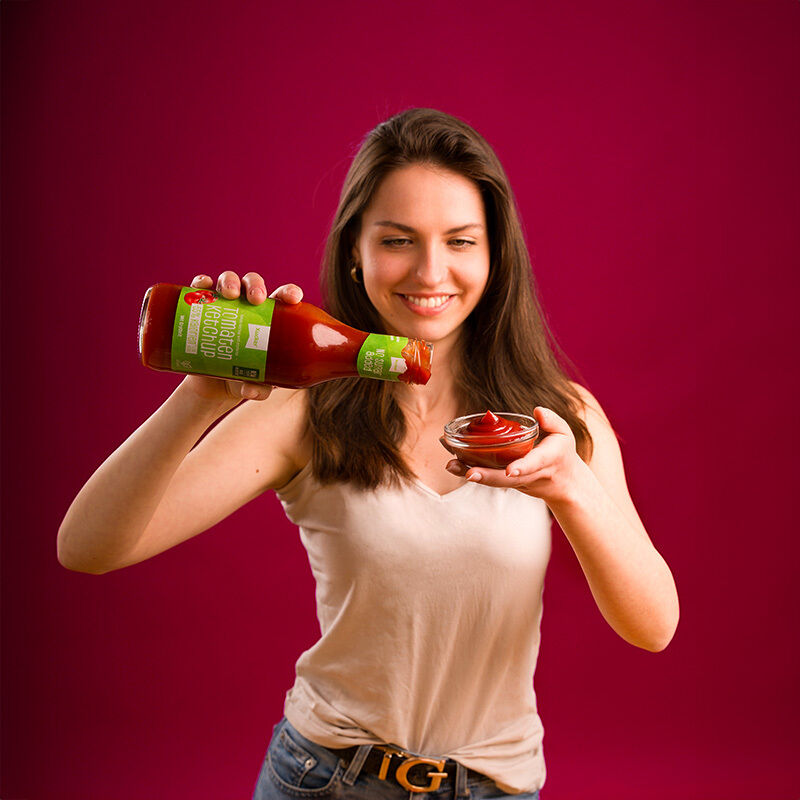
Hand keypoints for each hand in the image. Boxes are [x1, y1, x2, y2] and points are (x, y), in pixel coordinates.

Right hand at [180, 271, 302, 404]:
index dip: (289, 292)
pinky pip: (200, 289)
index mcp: (270, 317)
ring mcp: (224, 305)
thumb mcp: (256, 384)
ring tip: (230, 295)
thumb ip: (259, 389)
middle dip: (256, 285)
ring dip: (230, 281)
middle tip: (256, 300)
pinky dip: (201, 282)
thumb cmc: (246, 378)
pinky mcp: (201, 308)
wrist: (214, 385)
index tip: (293, 298)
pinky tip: (203, 285)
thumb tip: (252, 392)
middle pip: (253, 284)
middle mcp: (247, 305)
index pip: (283, 297)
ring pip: (228, 281)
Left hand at [445, 407, 586, 505]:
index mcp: (547, 461)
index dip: (522, 467)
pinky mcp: (505, 482)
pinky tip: (452, 463)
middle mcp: (529, 475)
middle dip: (487, 476)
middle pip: (507, 479)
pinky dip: (469, 471)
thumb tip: (537, 410)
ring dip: (471, 474)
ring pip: (494, 481)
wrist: (563, 485)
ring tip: (451, 465)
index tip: (511, 470)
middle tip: (468, 473)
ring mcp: (516, 482)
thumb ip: (553, 421)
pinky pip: (487, 478)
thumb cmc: (562, 454)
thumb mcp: (565, 434)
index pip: (534, 464)